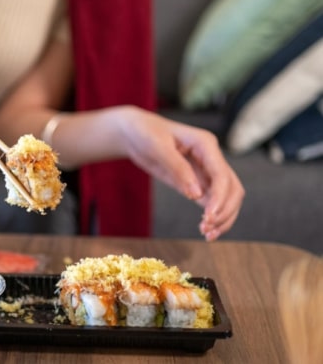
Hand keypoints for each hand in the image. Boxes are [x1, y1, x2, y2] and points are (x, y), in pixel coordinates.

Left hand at [121, 107, 244, 240]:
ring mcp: (206, 170)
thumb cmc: (145, 133)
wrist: (134, 132)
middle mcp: (211, 157)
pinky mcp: (197, 181)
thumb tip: (197, 195)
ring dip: (223, 217)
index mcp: (205, 144)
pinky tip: (206, 230)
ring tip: (208, 235)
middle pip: (232, 188)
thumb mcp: (157, 147)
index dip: (220, 199)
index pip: (222, 175)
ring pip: (228, 197)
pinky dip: (213, 216)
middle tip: (207, 230)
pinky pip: (213, 201)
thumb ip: (178, 169)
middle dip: (225, 211)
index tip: (209, 218)